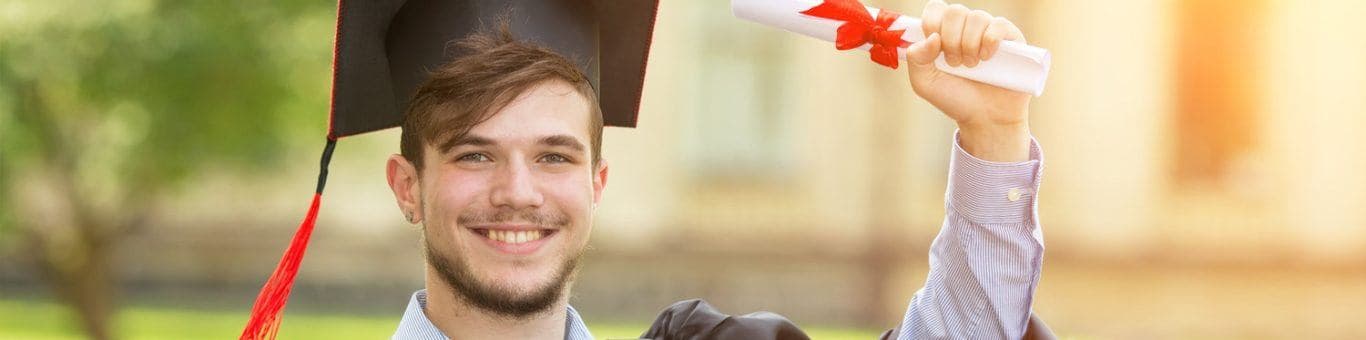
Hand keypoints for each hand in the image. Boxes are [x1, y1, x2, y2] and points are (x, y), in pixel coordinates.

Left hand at [906, 0, 1031, 161]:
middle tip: (955, 64)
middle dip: (951, 40)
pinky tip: (987, 58)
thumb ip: (916, 59)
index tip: (936, 50)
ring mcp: (988, 31)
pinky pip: (999, 24)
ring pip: (976, 17)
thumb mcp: (924, 83)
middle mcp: (966, 27)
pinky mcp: (1011, 38)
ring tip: (972, 66)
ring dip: (969, 44)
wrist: (985, 118)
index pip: (935, 9)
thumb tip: (932, 37)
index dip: (932, 24)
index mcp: (943, 32)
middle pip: (954, 11)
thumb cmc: (954, 98)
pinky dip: (990, 40)